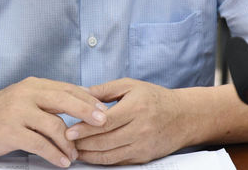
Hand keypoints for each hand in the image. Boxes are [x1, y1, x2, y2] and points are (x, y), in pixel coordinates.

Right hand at [0, 77, 107, 167]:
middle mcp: (27, 94)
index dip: (87, 98)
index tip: (103, 109)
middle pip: (64, 100)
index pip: (67, 88)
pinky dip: (54, 154)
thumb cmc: (0, 111)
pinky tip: (62, 162)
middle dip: (87, 112)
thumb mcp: (24, 97)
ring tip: (75, 155)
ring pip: (54, 125)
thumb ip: (47, 100)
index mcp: (34, 85)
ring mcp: (18, 112)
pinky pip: (39, 144)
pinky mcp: (10, 131)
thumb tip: (80, 104)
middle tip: (103, 123)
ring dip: (69, 143)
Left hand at [65, 78, 188, 164]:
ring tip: (73, 150)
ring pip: (110, 155)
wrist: (183, 117)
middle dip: (82, 143)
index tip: (69, 130)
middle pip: (105, 141)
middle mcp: (140, 129)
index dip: (85, 128)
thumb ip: (105, 90)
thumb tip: (81, 92)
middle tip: (65, 141)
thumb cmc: (155, 98)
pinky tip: (90, 156)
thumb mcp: (131, 86)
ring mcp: (142, 145)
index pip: (106, 122)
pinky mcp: (143, 157)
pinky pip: (118, 161)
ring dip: (89, 155)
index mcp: (136, 108)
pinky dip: (102, 161)